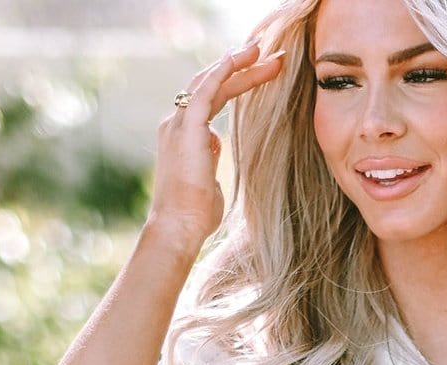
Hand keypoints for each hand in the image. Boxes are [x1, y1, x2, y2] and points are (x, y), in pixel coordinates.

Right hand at [146, 41, 285, 252]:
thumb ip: (210, 158)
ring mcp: (178, 126)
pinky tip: (237, 58)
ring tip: (263, 52)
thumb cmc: (194, 216)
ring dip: (238, 66)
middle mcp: (177, 125)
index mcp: (184, 136)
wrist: (178, 228)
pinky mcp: (185, 131)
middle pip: (212, 86)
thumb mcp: (207, 182)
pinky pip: (203, 92)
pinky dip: (220, 73)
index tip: (259, 73)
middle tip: (270, 56)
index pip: (210, 99)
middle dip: (241, 69)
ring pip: (210, 83)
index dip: (235, 84)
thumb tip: (215, 143)